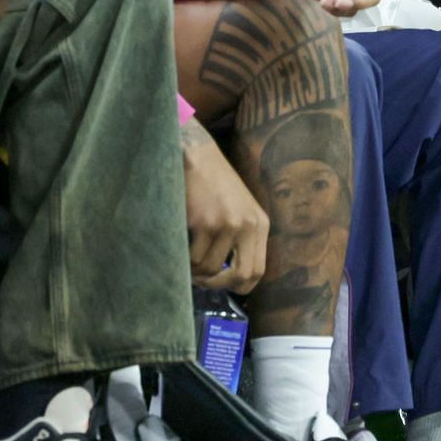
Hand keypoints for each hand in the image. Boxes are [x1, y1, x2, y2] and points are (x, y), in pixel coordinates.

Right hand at [183, 122, 267, 292]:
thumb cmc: (213, 182)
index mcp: (260, 224)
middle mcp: (249, 226)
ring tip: (186, 260)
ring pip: (211, 269)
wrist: (195, 155)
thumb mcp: (239, 208)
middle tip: (202, 281)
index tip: (220, 282)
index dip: (238, 284)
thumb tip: (227, 274)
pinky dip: (184, 260)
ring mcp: (227, 225)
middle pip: (242, 276)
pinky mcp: (205, 223)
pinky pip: (194, 258)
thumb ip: (240, 236)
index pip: (258, 270)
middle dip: (218, 284)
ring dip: (196, 271)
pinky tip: (180, 249)